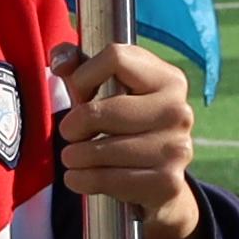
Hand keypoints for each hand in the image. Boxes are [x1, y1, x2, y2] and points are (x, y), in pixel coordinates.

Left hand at [53, 41, 202, 238]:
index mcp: (169, 79)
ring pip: (99, 150)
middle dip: (72, 126)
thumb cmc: (125, 123)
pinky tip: (79, 177)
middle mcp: (178, 111)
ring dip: (73, 157)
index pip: (115, 57)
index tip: (82, 95)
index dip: (84, 76)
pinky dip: (82, 180)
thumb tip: (60, 62)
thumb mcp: (107, 89)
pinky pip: (106, 180)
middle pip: (97, 111)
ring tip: (73, 157)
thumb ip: (79, 65)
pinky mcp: (167, 181)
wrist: (159, 179)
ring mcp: (176, 148)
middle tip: (71, 134)